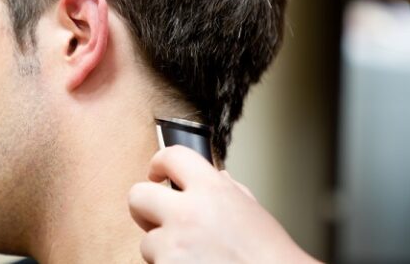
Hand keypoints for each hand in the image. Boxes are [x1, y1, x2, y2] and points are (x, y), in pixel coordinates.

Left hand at [128, 146, 318, 263]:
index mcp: (212, 191)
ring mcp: (173, 245)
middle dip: (145, 209)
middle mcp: (188, 213)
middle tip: (158, 220)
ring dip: (163, 251)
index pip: (172, 156)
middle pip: (138, 195)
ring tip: (195, 258)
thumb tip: (216, 178)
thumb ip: (227, 192)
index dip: (159, 163)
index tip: (156, 173)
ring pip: (147, 242)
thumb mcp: (253, 213)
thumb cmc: (271, 258)